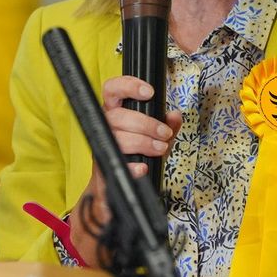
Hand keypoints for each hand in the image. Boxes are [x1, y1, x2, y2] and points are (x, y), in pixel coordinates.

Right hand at [68, 75, 181, 266]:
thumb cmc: (135, 157)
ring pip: (118, 137)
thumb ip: (167, 126)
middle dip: (145, 123)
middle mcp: (105, 127)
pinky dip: (132, 166)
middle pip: (118, 115)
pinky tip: (143, 167)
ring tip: (159, 149)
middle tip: (163, 134)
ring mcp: (103, 147)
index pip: (113, 90)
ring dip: (143, 142)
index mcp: (116, 113)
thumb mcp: (156, 138)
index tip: (149, 92)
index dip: (128, 86)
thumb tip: (175, 116)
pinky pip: (116, 163)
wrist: (116, 191)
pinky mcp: (102, 168)